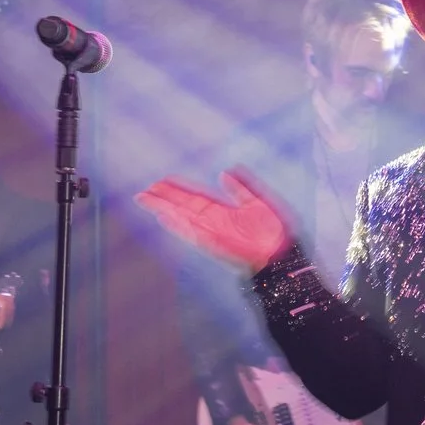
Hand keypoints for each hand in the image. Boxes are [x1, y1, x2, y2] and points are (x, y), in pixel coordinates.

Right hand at [136, 170, 295, 272]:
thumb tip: (228, 171)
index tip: (162, 181)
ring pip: (182, 217)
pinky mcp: (213, 243)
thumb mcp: (258, 200)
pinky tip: (164, 217)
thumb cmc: (274, 231)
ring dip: (164, 209)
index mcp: (223, 210)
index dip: (179, 189)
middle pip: (183, 206)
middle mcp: (213, 221)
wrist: (281, 253)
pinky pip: (191, 232)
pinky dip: (177, 225)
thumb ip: (242, 186)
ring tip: (146, 200)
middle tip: (144, 191)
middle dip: (164, 199)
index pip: (195, 196)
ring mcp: (211, 232)